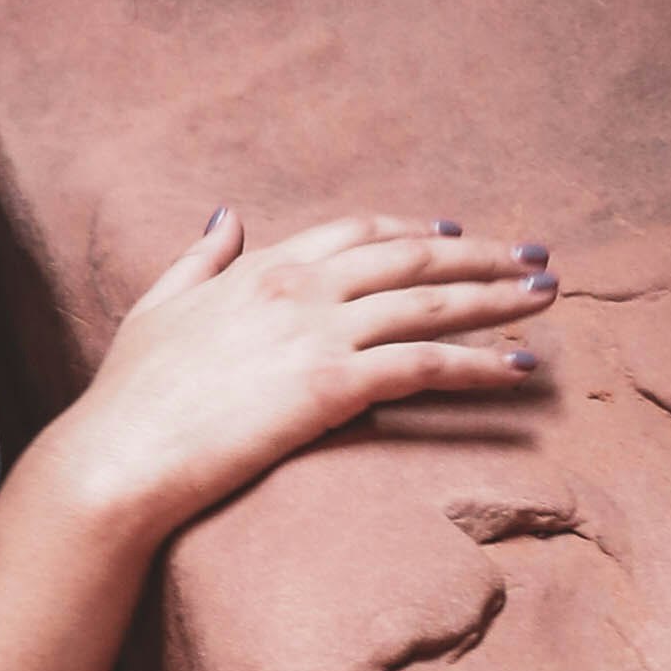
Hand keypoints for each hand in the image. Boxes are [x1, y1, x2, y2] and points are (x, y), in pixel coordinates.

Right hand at [50, 205, 550, 555]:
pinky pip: (427, 365)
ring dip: (499, 298)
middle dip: (482, 255)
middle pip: (412, 258)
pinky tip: (522, 369)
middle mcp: (301, 288)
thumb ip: (200, 258)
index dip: (411, 230)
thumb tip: (227, 215)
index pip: (356, 232)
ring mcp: (321, 334)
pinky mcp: (336, 387)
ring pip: (432, 305)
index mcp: (262, 267)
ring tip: (549, 297)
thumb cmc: (130, 396)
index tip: (452, 234)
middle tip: (535, 256)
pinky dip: (483, 363)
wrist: (121, 456)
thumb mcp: (158, 306)